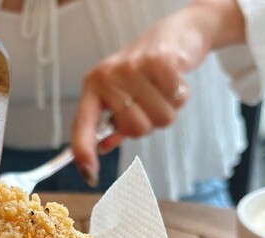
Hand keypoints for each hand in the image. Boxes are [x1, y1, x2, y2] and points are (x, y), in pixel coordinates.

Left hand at [72, 0, 244, 185]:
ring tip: (163, 90)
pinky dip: (181, 95)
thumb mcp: (123, 94)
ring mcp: (133, 68)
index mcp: (93, 87)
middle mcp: (108, 77)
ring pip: (159, 118)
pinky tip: (175, 79)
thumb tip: (104, 147)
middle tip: (150, 101)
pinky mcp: (159, 61)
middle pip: (135, 129)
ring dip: (168, 110)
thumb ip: (113, 123)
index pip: (82, 126)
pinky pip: (176, 99)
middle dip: (149, 123)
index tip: (90, 175)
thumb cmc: (146, 70)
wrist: (175, 33)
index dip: (84, 152)